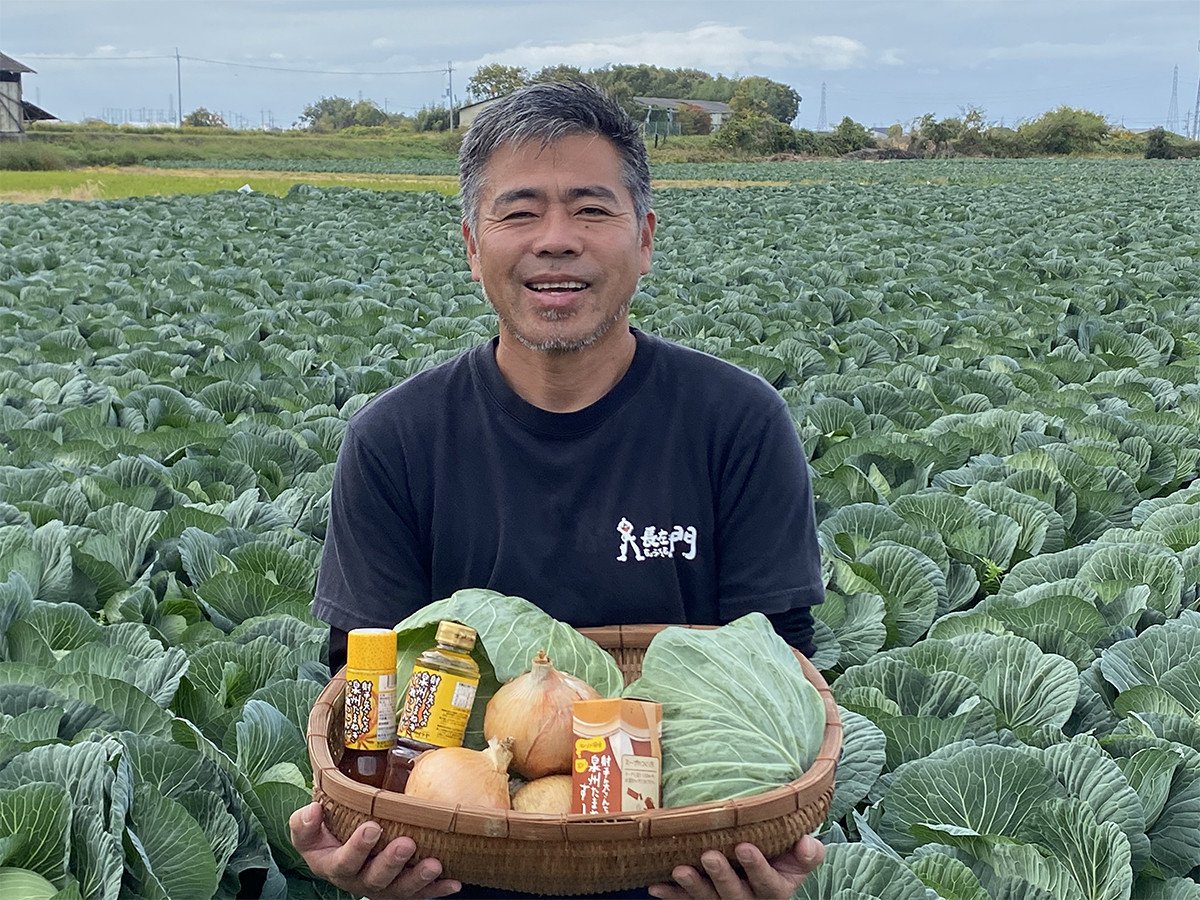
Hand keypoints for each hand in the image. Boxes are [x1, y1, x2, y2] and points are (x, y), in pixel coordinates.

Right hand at [289, 801, 460, 898]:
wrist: (341, 849)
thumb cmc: (326, 835)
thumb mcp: (308, 831)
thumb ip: (304, 823)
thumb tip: (312, 810)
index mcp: (334, 866)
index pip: (344, 862)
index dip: (357, 848)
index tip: (372, 827)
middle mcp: (359, 881)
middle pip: (375, 879)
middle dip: (391, 863)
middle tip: (405, 844)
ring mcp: (383, 887)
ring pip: (400, 890)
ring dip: (418, 878)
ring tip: (434, 864)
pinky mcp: (402, 889)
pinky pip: (421, 894)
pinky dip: (437, 889)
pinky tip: (453, 881)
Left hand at [647, 835, 823, 898]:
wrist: (764, 877)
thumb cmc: (781, 862)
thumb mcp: (798, 861)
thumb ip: (807, 853)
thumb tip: (807, 842)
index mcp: (774, 891)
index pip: (767, 883)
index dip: (756, 867)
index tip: (744, 846)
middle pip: (734, 895)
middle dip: (721, 877)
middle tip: (708, 855)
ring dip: (692, 887)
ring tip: (679, 870)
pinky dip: (671, 895)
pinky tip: (655, 886)